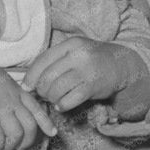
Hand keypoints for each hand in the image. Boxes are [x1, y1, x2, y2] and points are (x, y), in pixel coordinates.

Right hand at [0, 46, 55, 149]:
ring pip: (17, 135)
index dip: (46, 122)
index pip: (37, 108)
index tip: (52, 133)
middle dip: (27, 141)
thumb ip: (5, 89)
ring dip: (11, 146)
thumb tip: (6, 100)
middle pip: (30, 126)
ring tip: (1, 147)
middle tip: (18, 147)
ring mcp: (0, 109)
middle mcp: (11, 100)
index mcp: (15, 90)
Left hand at [24, 37, 140, 112]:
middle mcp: (78, 56)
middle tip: (44, 94)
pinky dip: (62, 105)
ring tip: (55, 99)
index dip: (31, 76)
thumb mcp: (75, 52)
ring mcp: (86, 71)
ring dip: (52, 98)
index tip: (27, 86)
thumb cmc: (92, 59)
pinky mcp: (93, 87)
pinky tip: (62, 105)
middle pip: (47, 77)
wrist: (121, 65)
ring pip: (56, 89)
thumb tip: (30, 79)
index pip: (42, 60)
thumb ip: (55, 61)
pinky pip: (69, 100)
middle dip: (41, 90)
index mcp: (70, 45)